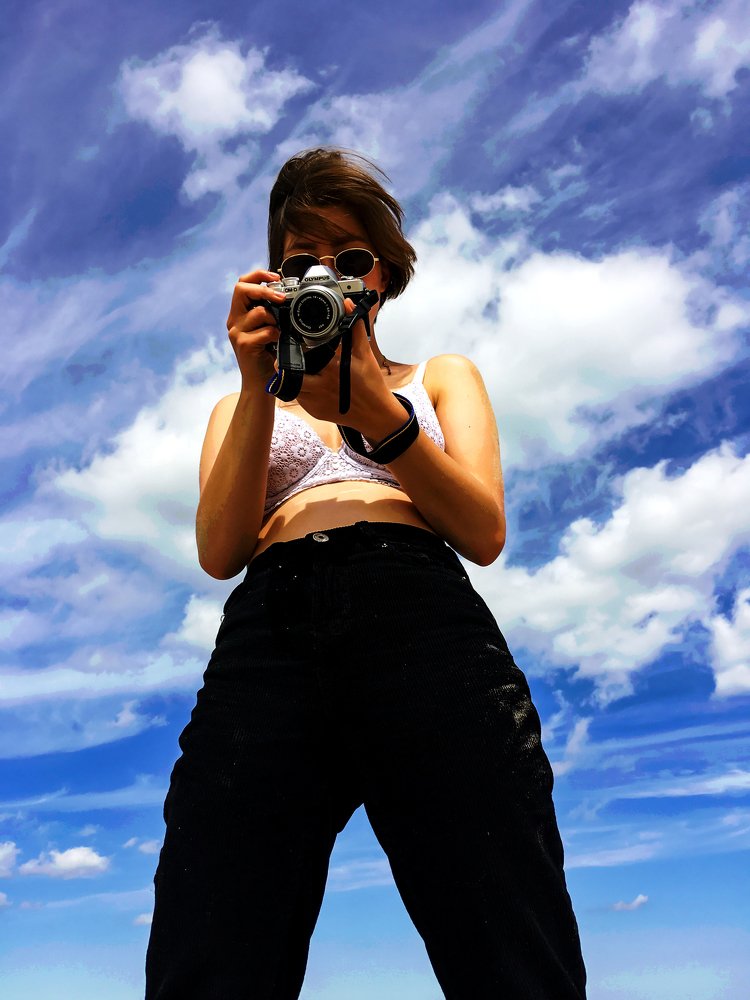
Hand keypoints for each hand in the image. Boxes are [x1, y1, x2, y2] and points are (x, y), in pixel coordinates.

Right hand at [226, 268, 286, 390]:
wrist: (259, 383)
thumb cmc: (266, 355)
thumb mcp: (266, 329)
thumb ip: (269, 313)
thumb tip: (284, 294)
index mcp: (239, 314)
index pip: (241, 284)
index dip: (257, 275)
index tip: (276, 276)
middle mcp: (234, 321)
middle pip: (241, 289)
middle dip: (264, 290)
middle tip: (281, 298)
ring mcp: (237, 333)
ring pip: (258, 312)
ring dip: (275, 319)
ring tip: (278, 331)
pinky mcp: (244, 344)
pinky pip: (266, 331)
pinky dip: (276, 335)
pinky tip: (276, 343)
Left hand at [295, 299, 403, 436]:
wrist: (376, 414)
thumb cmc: (371, 384)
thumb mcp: (364, 353)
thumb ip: (354, 327)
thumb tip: (348, 304)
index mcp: (329, 369)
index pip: (297, 358)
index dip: (288, 350)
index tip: (288, 342)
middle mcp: (319, 387)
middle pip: (288, 374)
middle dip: (285, 364)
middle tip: (287, 356)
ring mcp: (315, 403)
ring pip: (291, 387)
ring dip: (291, 377)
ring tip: (298, 368)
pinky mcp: (315, 412)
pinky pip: (300, 399)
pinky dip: (301, 390)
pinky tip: (310, 383)